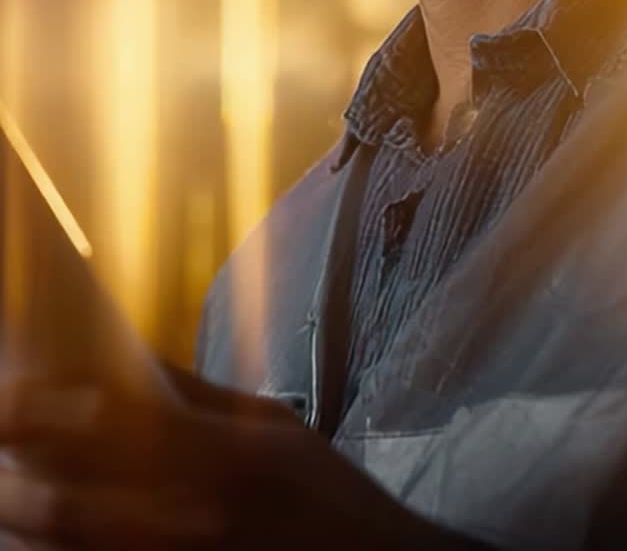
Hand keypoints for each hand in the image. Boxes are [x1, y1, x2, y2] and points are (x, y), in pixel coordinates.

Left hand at [0, 371, 443, 549]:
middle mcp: (189, 518)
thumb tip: (129, 363)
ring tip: (6, 489)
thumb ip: (199, 400)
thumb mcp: (273, 426)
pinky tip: (43, 537)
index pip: (108, 425)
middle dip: (16, 467)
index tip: (14, 392)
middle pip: (68, 497)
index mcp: (218, 458)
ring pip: (71, 547)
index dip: (46, 409)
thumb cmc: (326, 496)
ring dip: (27, 520)